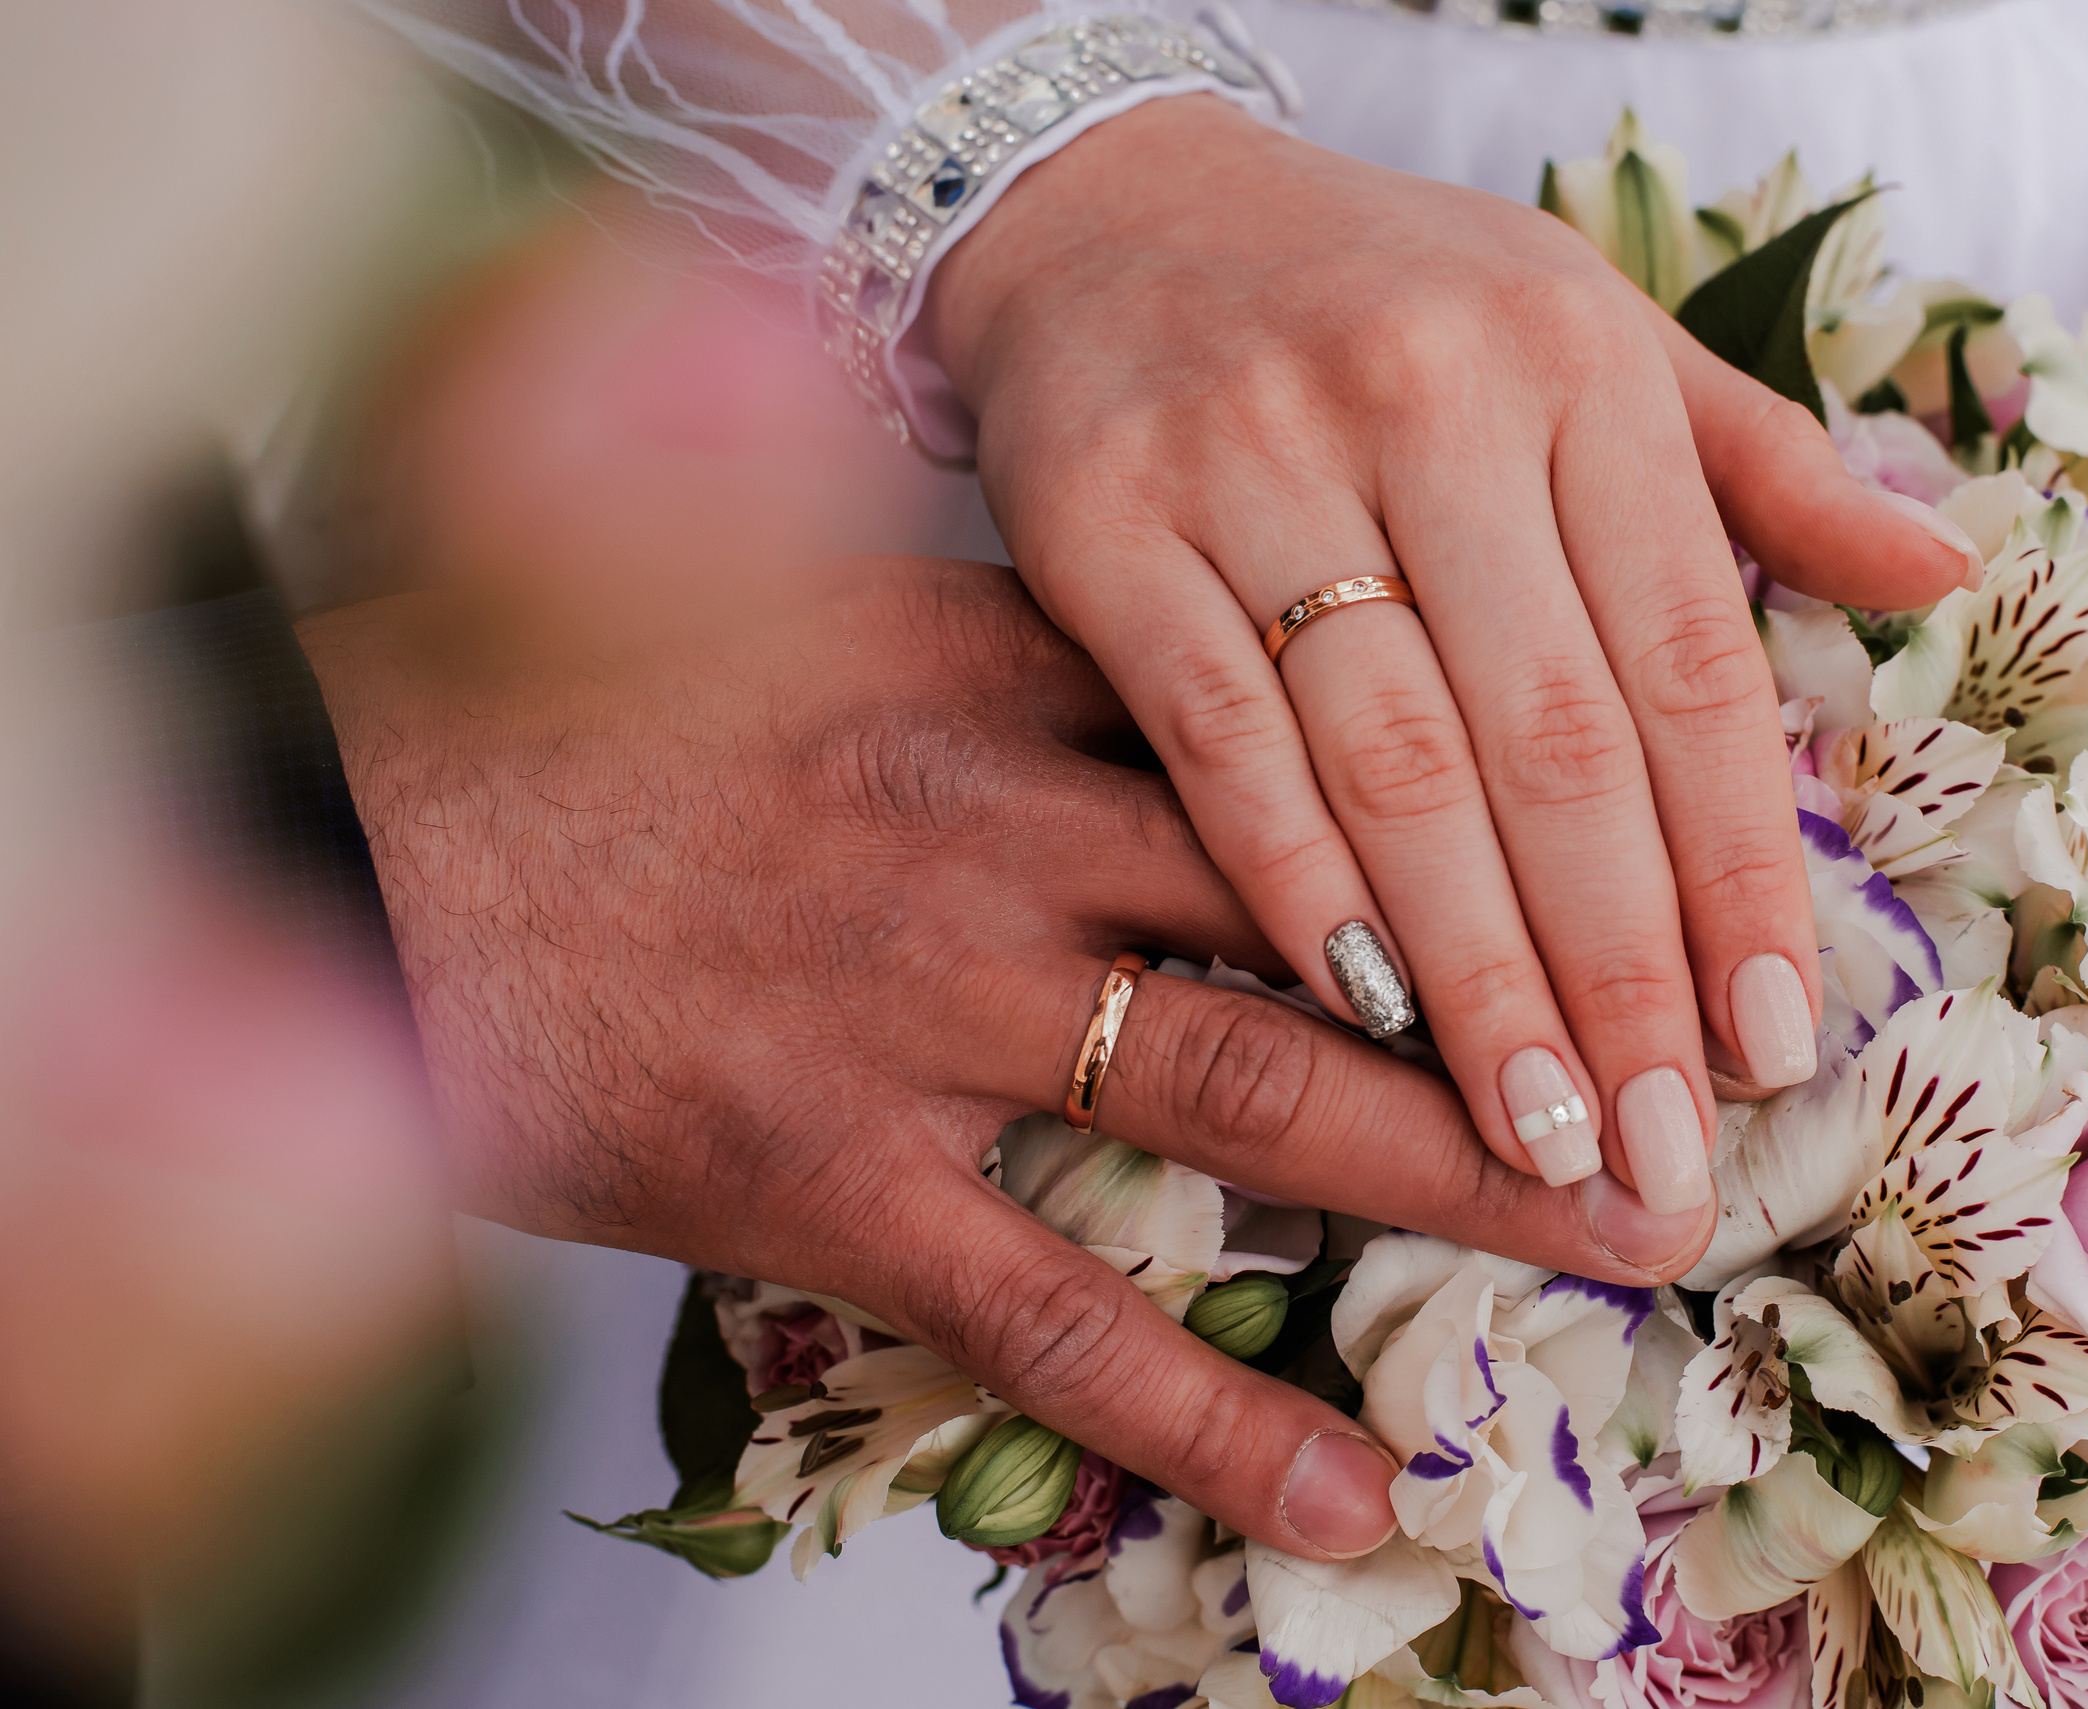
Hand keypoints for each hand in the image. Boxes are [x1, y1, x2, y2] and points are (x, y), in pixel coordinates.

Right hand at [298, 558, 1714, 1559]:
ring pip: (1250, 1099)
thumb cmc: (597, 704)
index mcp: (1013, 656)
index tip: (1641, 846)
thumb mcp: (827, 599)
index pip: (1313, 720)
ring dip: (1454, 1177)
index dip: (1495, 790)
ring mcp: (917, 1006)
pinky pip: (1061, 1319)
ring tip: (1619, 1240)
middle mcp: (997, 818)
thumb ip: (1037, 632)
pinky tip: (1362, 1490)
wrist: (352, 817)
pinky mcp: (824, 1179)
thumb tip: (1240, 659)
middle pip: (1336, 908)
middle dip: (1538, 994)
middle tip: (1703, 1076)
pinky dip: (1220, 1417)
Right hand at [929, 96, 1980, 1213]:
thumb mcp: (1597, 332)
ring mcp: (1255, 458)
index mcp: (1579, 363)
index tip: (1773, 1043)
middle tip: (1659, 1152)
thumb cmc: (1390, 296)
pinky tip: (1367, 1017)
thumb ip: (1766, 466)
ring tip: (1538, 1136)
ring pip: (1395, 764)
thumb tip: (1944, 575)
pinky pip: (1217, 741)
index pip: (1689, 663)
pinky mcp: (1102, 521)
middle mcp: (1432, 399)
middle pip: (1553, 742)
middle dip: (1619, 972)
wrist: (1112, 206)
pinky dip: (1297, 889)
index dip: (1739, 868)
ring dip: (1476, 976)